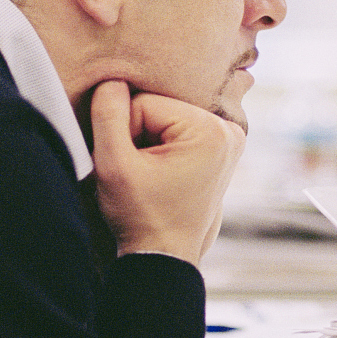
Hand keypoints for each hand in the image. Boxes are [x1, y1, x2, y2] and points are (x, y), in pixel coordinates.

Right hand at [90, 80, 244, 263]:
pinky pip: (178, 129)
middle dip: (139, 135)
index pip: (144, 103)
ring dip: (149, 140)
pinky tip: (162, 172)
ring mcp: (229, 139)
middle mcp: (228, 130)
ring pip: (165, 118)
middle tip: (141, 173)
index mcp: (211, 131)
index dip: (125, 133)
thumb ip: (107, 114)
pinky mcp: (221, 148)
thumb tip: (112, 80)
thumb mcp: (114, 165)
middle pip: (159, 107)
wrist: (163, 257)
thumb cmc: (141, 217)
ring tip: (152, 176)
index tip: (132, 168)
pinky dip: (163, 145)